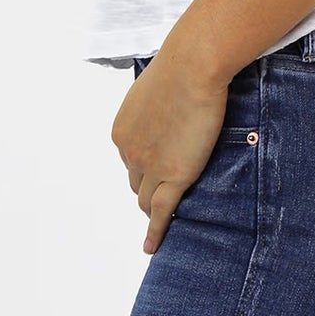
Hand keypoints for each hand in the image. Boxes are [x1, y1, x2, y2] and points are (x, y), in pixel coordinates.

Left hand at [111, 51, 229, 253]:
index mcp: (122, 132)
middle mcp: (129, 152)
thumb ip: (157, 108)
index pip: (130, 161)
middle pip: (136, 182)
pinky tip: (151, 247)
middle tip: (162, 197)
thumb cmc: (180, 68)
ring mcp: (150, 166)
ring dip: (153, 209)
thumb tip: (171, 106)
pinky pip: (161, 211)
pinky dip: (155, 231)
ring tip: (161, 222)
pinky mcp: (174, 175)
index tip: (156, 172)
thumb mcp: (155, 91)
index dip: (144, 168)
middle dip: (147, 189)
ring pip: (146, 199)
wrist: (192, 68)